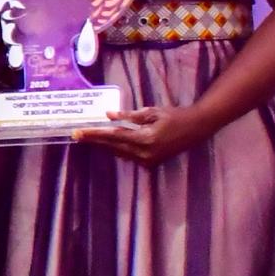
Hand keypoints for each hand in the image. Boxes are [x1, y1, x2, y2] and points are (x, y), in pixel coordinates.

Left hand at [74, 103, 210, 165]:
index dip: (94, 134)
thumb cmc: (176, 116)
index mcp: (145, 139)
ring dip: (105, 145)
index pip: (113, 137)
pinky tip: (108, 142)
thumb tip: (109, 115)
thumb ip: (129, 116)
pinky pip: (128, 156)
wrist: (198, 128)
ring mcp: (148, 161)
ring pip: (119, 152)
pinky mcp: (151, 163)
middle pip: (113, 146)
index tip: (78, 133)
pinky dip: (118, 148)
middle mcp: (145, 154)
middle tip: (76, 134)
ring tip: (89, 137)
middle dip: (95, 140)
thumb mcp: (152, 112)